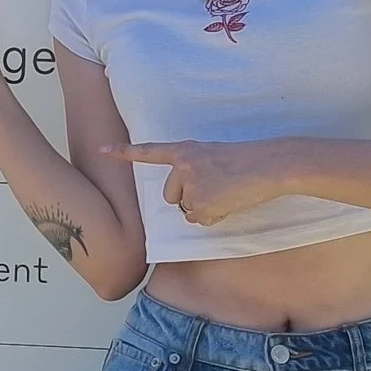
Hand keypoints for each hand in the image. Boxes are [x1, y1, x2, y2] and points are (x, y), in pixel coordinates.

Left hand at [112, 140, 292, 227]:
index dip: (124, 152)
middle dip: (187, 200)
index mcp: (185, 150)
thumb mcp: (214, 157)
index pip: (149, 151)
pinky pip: (200, 220)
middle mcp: (183, 166)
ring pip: (186, 211)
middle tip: (215, 189)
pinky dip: (215, 217)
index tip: (102, 149)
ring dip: (204, 209)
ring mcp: (191, 184)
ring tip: (226, 193)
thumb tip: (188, 205)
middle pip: (170, 196)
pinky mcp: (201, 202)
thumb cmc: (247, 161)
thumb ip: (194, 171)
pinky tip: (230, 202)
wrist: (268, 164)